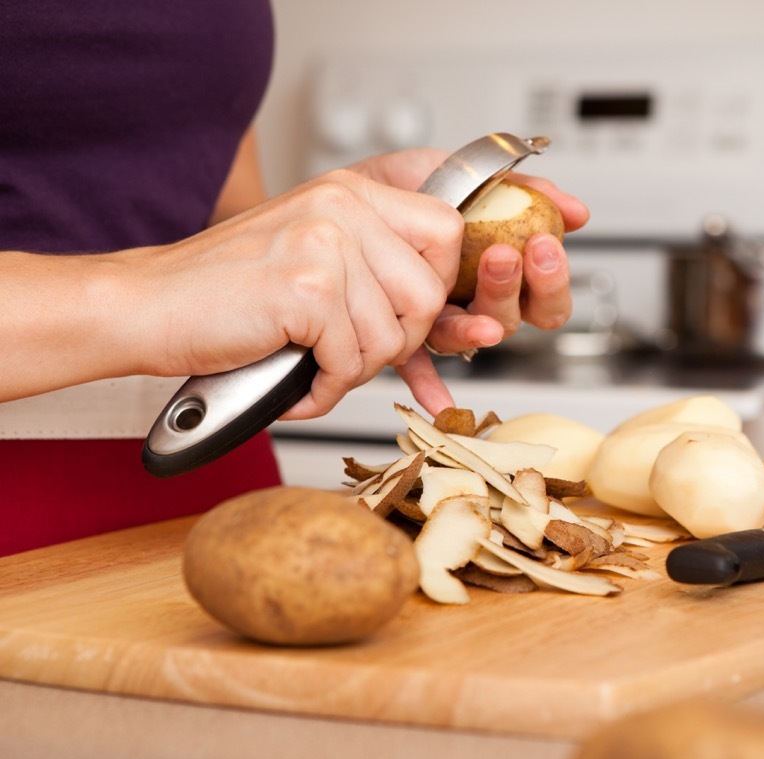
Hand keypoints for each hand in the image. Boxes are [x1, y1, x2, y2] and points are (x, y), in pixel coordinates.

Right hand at [129, 166, 463, 419]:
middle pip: (429, 292)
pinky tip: (296, 382)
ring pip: (392, 335)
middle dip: (399, 340)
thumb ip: (374, 260)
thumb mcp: (311, 251)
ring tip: (313, 364)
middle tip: (352, 351)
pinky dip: (325, 389)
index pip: (446, 231)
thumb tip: (443, 302)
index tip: (402, 313)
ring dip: (355, 369)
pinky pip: (350, 361)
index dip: (436, 284)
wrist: (146, 305)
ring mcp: (325, 244)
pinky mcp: (306, 289)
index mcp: (352, 192)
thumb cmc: (226, 291)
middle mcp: (343, 207)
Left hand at [353, 150, 589, 411]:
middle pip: (515, 319)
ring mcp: (442, 321)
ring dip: (477, 323)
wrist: (355, 192)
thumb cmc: (415, 189)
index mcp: (502, 274)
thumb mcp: (472, 175)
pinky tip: (439, 401)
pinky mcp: (405, 334)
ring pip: (471, 338)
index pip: (546, 298)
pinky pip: (418, 367)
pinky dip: (428, 386)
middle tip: (508, 255)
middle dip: (516, 290)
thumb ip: (526, 190)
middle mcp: (477, 305)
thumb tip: (575, 211)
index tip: (545, 245)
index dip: (552, 279)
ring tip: (462, 291)